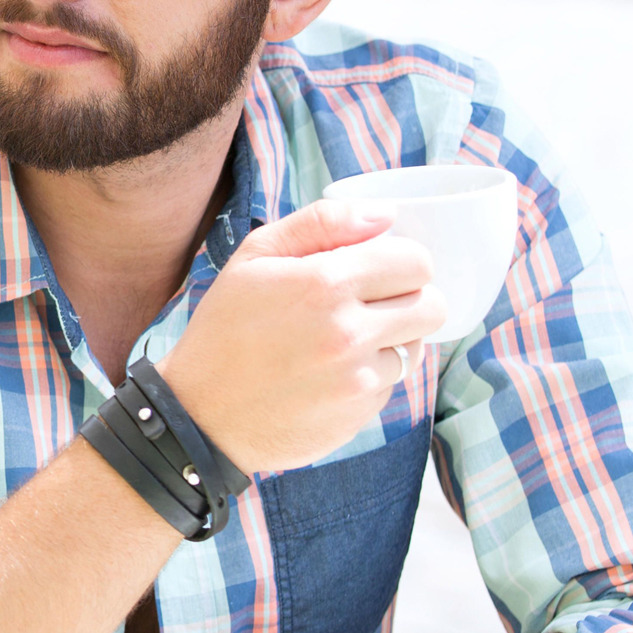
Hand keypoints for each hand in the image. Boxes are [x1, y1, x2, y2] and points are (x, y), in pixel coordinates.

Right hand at [156, 200, 441, 474]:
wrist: (199, 416)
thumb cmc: (225, 329)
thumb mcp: (255, 257)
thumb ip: (321, 224)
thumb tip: (385, 216)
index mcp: (324, 283)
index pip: (416, 262)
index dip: (403, 262)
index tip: (380, 269)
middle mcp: (349, 332)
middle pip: (433, 306)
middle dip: (411, 299)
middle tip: (374, 304)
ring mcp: (358, 379)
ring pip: (415, 347)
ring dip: (390, 340)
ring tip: (341, 343)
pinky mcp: (360, 415)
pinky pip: (391, 384)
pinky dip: (370, 376)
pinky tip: (328, 376)